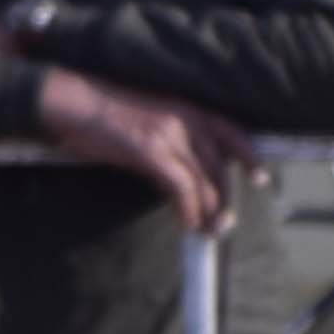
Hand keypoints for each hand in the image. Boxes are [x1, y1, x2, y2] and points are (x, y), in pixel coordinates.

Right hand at [31, 64, 243, 233]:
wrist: (73, 103)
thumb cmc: (103, 114)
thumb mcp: (148, 120)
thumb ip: (170, 140)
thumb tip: (179, 175)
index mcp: (186, 109)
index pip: (230, 132)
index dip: (249, 156)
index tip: (261, 179)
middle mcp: (184, 120)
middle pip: (218, 165)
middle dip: (224, 198)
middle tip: (224, 223)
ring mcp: (168, 135)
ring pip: (203, 179)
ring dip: (208, 210)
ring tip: (207, 230)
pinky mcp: (150, 152)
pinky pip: (181, 186)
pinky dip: (188, 208)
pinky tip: (187, 221)